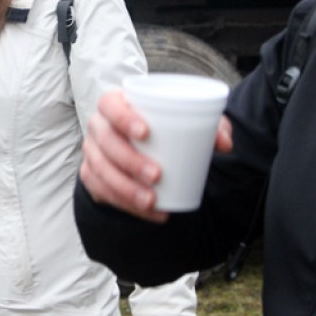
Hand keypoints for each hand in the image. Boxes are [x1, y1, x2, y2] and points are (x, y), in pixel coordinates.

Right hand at [78, 90, 231, 222]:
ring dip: (125, 188)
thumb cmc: (164, 130)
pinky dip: (125, 204)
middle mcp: (98, 126)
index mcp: (115, 105)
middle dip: (129, 160)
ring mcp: (92, 151)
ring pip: (100, 170)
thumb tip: (224, 144)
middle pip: (105, 141)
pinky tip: (149, 211)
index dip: (122, 117)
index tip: (145, 132)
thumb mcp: (188, 122)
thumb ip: (211, 127)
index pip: (109, 104)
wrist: (141, 147)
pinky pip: (101, 191)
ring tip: (151, 200)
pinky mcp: (92, 176)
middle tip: (157, 175)